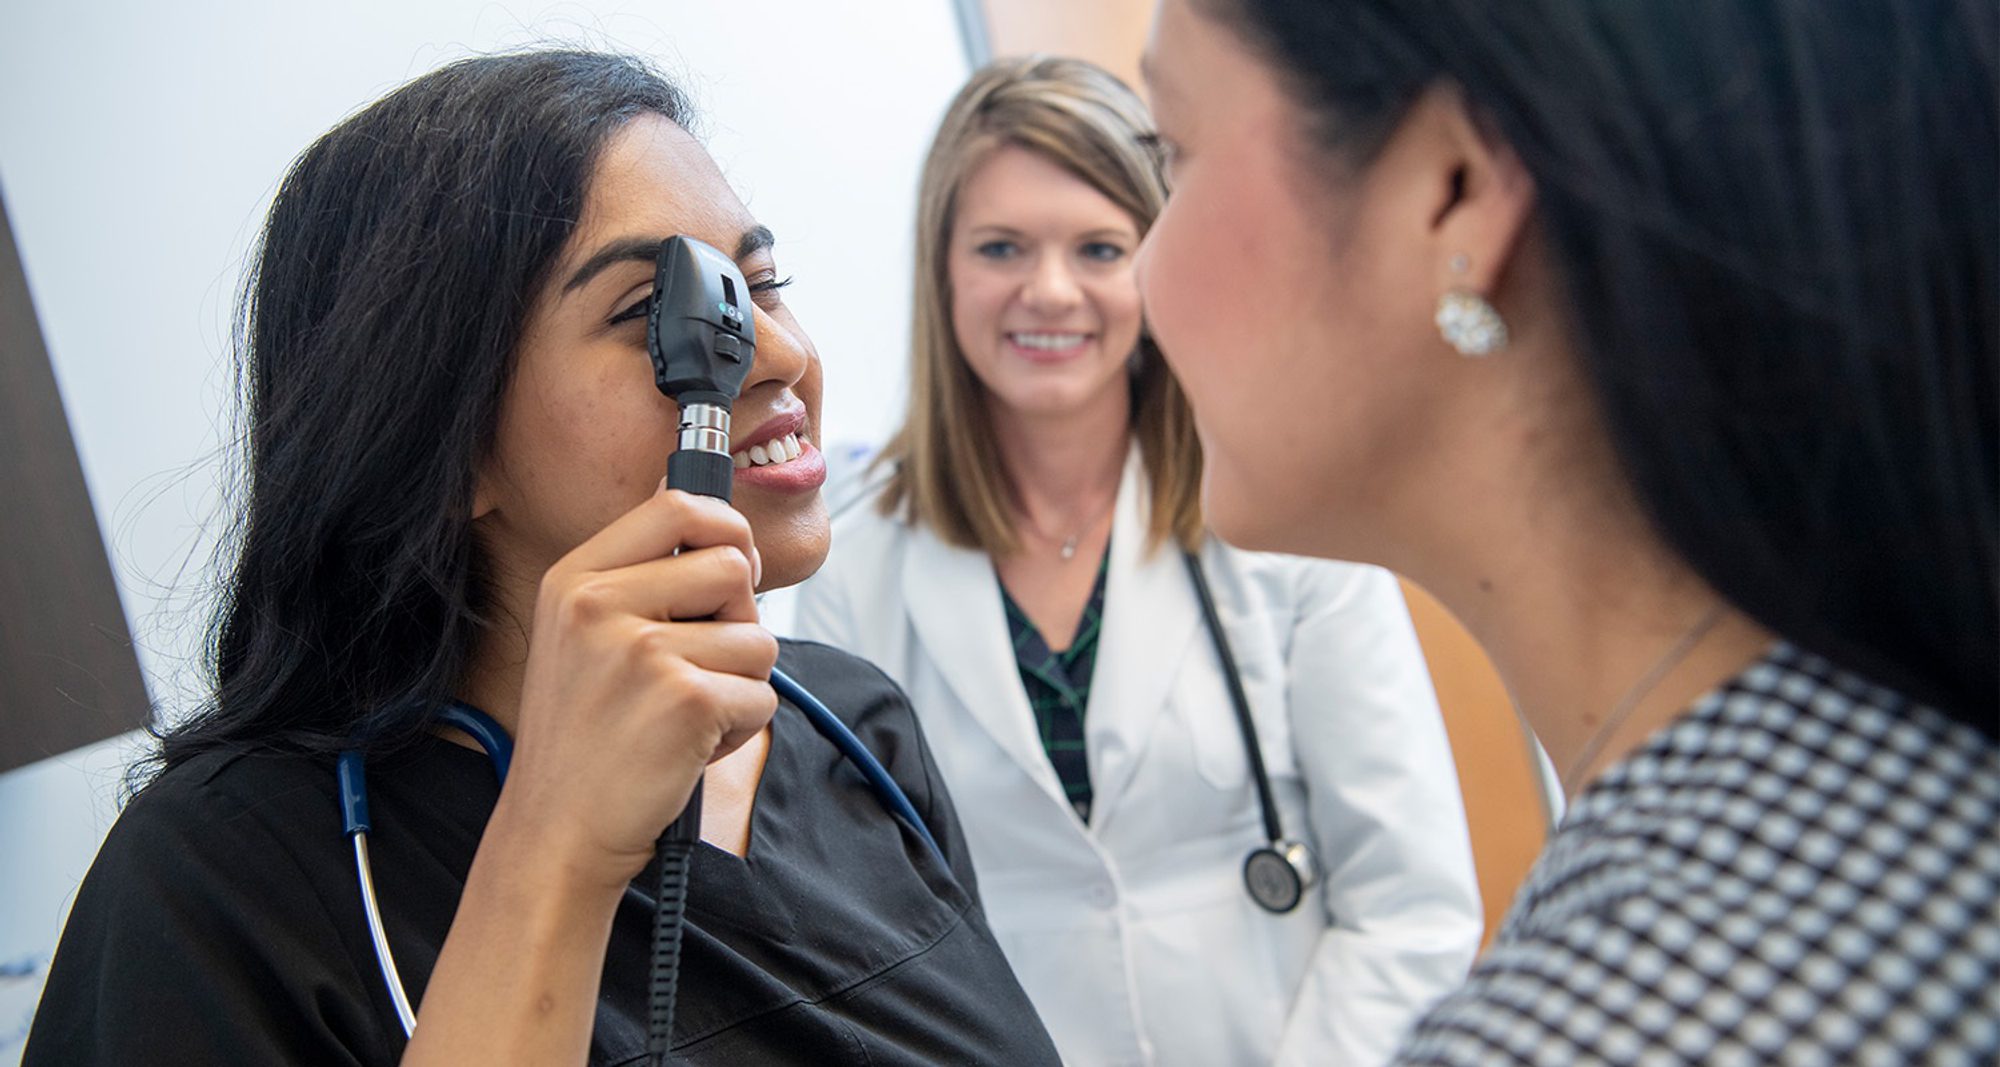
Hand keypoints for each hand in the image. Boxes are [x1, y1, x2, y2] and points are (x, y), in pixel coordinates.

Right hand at [494, 487, 778, 891]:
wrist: (557, 831)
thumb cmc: (584, 739)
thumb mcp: (580, 636)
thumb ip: (639, 577)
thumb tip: (711, 516)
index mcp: (575, 579)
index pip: (677, 505)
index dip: (725, 529)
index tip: (732, 564)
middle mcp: (600, 605)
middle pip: (733, 567)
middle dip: (737, 620)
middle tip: (696, 666)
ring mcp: (642, 651)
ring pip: (757, 638)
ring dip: (739, 684)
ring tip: (682, 716)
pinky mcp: (686, 700)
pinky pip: (761, 694)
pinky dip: (739, 728)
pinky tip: (688, 747)